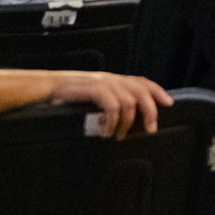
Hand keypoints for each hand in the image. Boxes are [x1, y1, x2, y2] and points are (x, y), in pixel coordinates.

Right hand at [49, 70, 169, 137]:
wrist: (46, 89)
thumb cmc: (69, 98)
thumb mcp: (94, 98)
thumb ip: (110, 103)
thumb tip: (127, 120)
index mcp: (113, 80)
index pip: (141, 81)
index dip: (157, 91)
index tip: (168, 103)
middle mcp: (110, 78)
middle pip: (140, 90)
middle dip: (149, 111)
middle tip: (149, 129)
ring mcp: (101, 82)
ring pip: (128, 100)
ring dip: (126, 122)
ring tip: (118, 135)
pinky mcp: (91, 88)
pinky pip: (111, 104)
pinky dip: (112, 121)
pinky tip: (106, 132)